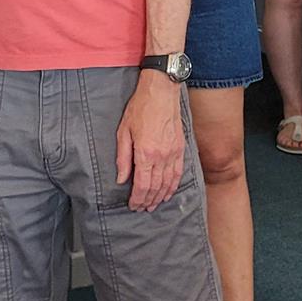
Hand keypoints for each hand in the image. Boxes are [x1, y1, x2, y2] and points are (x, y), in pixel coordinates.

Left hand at [116, 73, 185, 211]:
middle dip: (148, 200)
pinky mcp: (180, 148)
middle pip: (155, 187)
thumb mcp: (124, 132)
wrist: (161, 92)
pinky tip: (168, 192)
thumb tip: (121, 179)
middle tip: (142, 208)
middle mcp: (162, 156)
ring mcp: (173, 153)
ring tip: (153, 205)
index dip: (137, 198)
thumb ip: (123, 158)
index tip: (133, 205)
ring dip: (160, 196)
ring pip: (168, 183)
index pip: (142, 185)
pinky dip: (173, 186)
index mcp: (145, 153)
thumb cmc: (140, 108)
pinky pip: (178, 173)